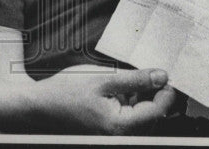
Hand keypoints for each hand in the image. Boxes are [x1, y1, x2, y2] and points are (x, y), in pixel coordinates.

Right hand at [31, 67, 174, 134]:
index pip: (158, 111)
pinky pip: (130, 117)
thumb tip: (161, 77)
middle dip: (153, 93)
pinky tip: (120, 89)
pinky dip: (131, 102)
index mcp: (120, 126)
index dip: (166, 91)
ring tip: (127, 81)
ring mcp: (115, 135)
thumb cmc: (65, 92)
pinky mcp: (111, 130)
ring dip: (142, 98)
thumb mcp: (103, 78)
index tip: (167, 74)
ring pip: (143, 116)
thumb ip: (135, 80)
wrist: (40, 104)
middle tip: (149, 72)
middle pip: (152, 115)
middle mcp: (120, 136)